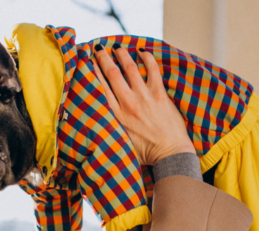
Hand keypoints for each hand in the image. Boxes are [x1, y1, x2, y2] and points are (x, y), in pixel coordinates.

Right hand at [93, 45, 194, 165]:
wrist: (170, 155)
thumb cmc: (146, 154)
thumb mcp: (121, 143)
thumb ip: (111, 129)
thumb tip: (99, 122)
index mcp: (116, 116)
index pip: (100, 88)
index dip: (93, 72)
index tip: (88, 62)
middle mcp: (128, 103)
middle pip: (112, 73)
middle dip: (103, 58)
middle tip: (99, 49)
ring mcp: (144, 97)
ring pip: (130, 67)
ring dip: (122, 54)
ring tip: (117, 48)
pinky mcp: (159, 94)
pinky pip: (152, 69)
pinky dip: (147, 58)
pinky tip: (142, 51)